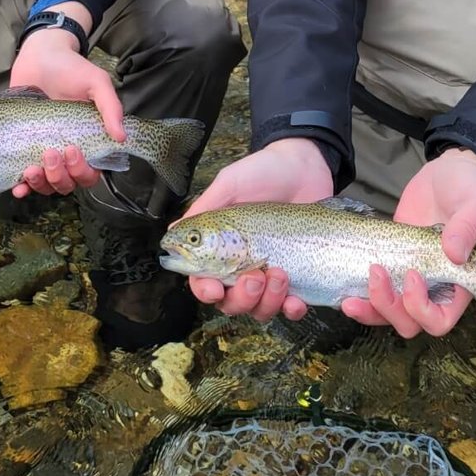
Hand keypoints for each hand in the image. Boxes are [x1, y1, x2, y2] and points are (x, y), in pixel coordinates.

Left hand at [8, 24, 125, 198]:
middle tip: (51, 153)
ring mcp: (44, 151)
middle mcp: (67, 151)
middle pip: (68, 183)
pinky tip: (18, 186)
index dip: (83, 171)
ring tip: (31, 169)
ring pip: (47, 185)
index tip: (72, 150)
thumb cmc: (72, 69)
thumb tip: (121, 136)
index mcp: (88, 141)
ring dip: (41, 184)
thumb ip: (110, 107)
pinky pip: (23, 179)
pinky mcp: (23, 148)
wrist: (40, 55)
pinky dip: (22, 187)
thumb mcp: (96, 83)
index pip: (90, 173)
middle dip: (60, 176)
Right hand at [180, 139, 334, 321]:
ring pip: (259, 309)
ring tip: (280, 273)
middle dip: (242, 298)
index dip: (205, 290)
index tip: (215, 288)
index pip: (204, 280)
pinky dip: (292, 309)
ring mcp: (270, 274)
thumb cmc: (262, 172)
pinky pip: (291, 307)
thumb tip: (172, 233)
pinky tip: (296, 298)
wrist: (304, 165)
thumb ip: (204, 209)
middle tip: (255, 275)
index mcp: (220, 247)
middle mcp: (241, 266)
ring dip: (267, 301)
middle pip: (231, 303)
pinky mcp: (297, 276)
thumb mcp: (230, 184)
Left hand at [340, 148, 475, 338]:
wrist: (449, 173)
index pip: (440, 319)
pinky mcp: (390, 258)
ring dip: (368, 309)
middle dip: (389, 308)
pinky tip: (344, 287)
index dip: (422, 309)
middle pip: (409, 322)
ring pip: (387, 312)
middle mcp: (433, 285)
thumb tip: (454, 254)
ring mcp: (408, 273)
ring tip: (349, 297)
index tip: (412, 274)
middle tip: (375, 272)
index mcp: (459, 282)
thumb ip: (468, 227)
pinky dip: (358, 292)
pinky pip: (374, 288)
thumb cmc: (472, 190)